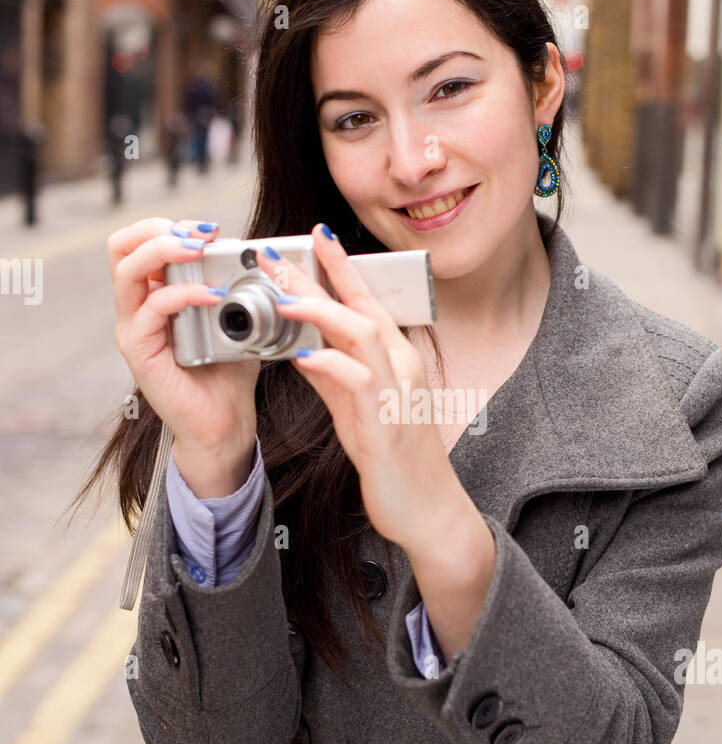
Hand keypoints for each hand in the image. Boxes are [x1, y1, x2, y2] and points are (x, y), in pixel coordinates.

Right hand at [108, 217, 259, 485]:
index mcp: (153, 293)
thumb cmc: (229, 370)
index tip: (212, 229)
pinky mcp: (139, 352)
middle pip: (122, 246)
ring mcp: (134, 328)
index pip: (140, 241)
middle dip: (161, 229)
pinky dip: (182, 294)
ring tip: (199, 251)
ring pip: (127, 270)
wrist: (225, 422)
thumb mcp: (237, 316)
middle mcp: (136, 307)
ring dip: (165, 251)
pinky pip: (151, 309)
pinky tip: (212, 296)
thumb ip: (238, 284)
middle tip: (200, 235)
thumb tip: (262, 252)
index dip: (171, 225)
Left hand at [255, 224, 464, 553]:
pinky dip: (330, 363)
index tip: (314, 235)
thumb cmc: (392, 457)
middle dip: (318, 275)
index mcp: (397, 356)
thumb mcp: (353, 407)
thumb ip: (330, 373)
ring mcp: (399, 390)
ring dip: (320, 310)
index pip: (367, 298)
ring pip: (363, 332)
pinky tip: (301, 357)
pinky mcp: (387, 421)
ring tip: (282, 298)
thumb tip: (298, 344)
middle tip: (274, 256)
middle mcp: (403, 364)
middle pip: (362, 304)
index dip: (340, 266)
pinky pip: (359, 380)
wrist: (425, 508)